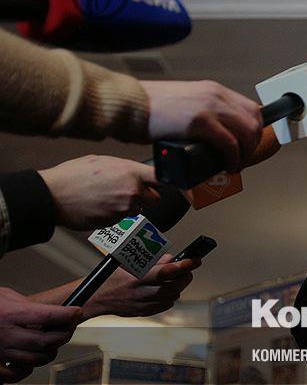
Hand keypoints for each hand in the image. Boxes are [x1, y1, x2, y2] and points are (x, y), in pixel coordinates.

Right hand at [0, 287, 80, 382]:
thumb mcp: (5, 297)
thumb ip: (26, 305)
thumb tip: (49, 313)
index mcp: (10, 314)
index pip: (48, 315)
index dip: (67, 314)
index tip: (76, 311)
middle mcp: (5, 334)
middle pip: (46, 340)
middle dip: (63, 334)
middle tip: (68, 328)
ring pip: (36, 358)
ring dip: (50, 352)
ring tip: (53, 344)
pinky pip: (17, 373)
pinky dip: (28, 369)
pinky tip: (31, 360)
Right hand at [38, 155, 160, 229]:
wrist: (52, 196)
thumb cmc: (72, 176)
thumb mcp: (102, 161)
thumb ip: (124, 168)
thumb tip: (135, 171)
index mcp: (131, 173)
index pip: (162, 178)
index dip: (170, 180)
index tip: (176, 183)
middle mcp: (132, 192)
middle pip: (154, 198)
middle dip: (144, 195)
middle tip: (126, 190)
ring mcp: (123, 209)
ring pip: (137, 209)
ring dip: (128, 205)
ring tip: (107, 197)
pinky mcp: (114, 223)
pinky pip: (122, 218)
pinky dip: (115, 214)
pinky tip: (100, 205)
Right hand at [82, 254, 200, 319]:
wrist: (97, 298)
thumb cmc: (112, 278)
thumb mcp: (129, 264)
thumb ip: (152, 262)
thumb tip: (171, 259)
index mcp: (138, 278)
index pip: (166, 272)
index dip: (183, 266)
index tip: (195, 260)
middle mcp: (142, 293)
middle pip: (174, 287)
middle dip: (185, 277)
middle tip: (187, 270)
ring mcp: (143, 305)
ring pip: (172, 297)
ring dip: (178, 287)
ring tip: (175, 279)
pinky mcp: (144, 312)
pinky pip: (165, 305)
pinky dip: (169, 297)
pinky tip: (164, 290)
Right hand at [141, 80, 261, 171]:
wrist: (128, 104)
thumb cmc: (149, 108)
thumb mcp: (186, 103)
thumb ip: (204, 114)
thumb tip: (217, 136)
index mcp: (213, 90)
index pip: (251, 109)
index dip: (255, 131)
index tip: (249, 145)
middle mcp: (215, 95)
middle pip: (254, 121)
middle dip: (253, 145)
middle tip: (242, 159)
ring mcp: (209, 107)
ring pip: (247, 133)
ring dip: (245, 154)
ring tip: (234, 166)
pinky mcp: (199, 121)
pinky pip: (229, 143)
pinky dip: (233, 158)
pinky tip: (226, 166)